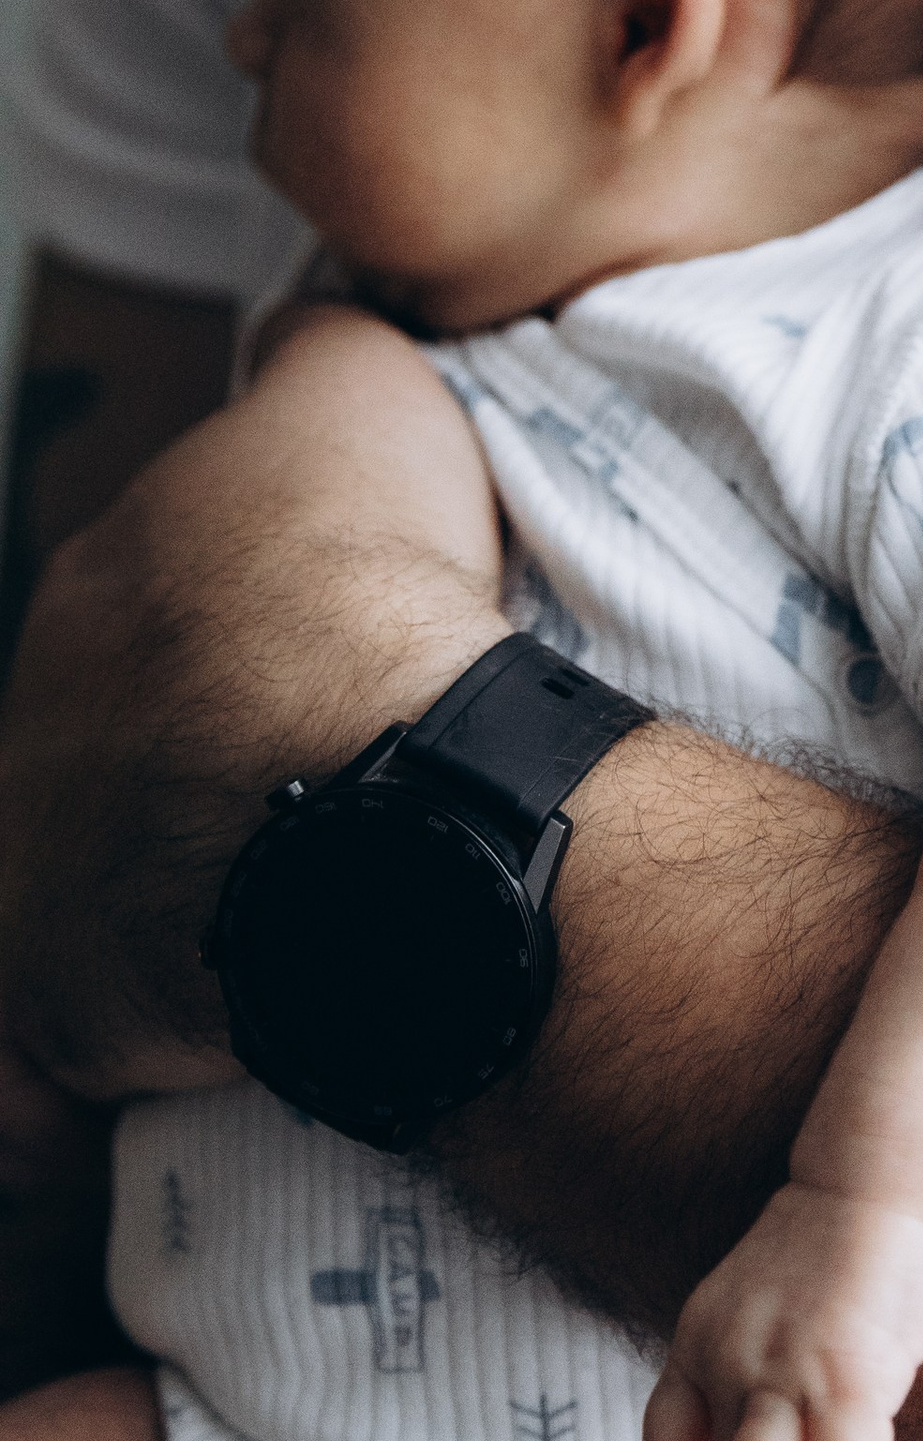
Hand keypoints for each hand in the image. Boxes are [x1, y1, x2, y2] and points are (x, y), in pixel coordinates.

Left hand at [0, 306, 505, 1104]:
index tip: (305, 658)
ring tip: (254, 941)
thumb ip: (325, 351)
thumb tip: (316, 326)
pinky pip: (26, 1076)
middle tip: (301, 804)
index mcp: (100, 583)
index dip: (236, 625)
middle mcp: (36, 724)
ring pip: (66, 890)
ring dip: (132, 914)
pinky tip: (105, 1114)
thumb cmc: (365, 593)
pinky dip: (46, 1101)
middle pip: (100, 747)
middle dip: (173, 771)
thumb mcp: (364, 391)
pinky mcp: (49, 1012)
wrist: (370, 782)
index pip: (147, 598)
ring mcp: (32, 872)